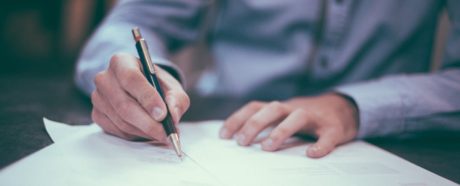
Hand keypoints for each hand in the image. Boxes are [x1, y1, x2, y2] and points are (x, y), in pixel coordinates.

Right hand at [91, 53, 189, 141]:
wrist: (142, 91)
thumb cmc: (157, 86)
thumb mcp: (172, 87)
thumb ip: (176, 99)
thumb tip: (173, 116)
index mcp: (121, 62)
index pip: (131, 78)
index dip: (147, 98)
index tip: (162, 114)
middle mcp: (105, 78)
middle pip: (124, 105)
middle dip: (148, 122)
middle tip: (166, 133)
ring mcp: (98, 97)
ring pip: (122, 121)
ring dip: (144, 131)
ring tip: (161, 133)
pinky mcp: (97, 115)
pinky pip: (117, 130)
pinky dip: (135, 135)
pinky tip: (147, 131)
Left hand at [219, 93, 357, 157]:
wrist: (344, 108)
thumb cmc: (308, 117)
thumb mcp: (284, 116)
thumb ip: (267, 124)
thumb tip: (239, 139)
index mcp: (281, 108)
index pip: (255, 107)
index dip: (238, 119)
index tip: (224, 135)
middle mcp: (295, 108)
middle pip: (273, 109)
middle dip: (255, 124)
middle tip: (242, 142)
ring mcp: (315, 117)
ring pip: (298, 117)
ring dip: (281, 131)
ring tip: (267, 148)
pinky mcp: (334, 128)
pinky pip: (328, 135)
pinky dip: (321, 145)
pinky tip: (312, 154)